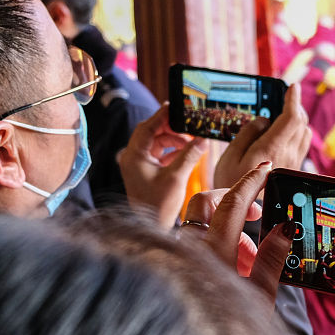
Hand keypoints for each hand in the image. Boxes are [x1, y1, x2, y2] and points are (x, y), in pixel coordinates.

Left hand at [119, 104, 210, 228]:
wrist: (150, 227)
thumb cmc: (158, 205)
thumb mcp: (176, 177)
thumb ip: (189, 155)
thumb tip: (202, 140)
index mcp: (134, 155)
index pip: (147, 127)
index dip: (162, 116)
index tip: (176, 107)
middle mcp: (132, 157)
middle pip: (151, 133)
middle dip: (171, 129)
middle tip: (188, 126)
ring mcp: (138, 165)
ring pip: (156, 143)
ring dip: (173, 141)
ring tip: (191, 142)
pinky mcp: (145, 172)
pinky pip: (158, 154)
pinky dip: (171, 152)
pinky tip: (185, 153)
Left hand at [180, 163, 290, 299]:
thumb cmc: (230, 329)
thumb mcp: (261, 296)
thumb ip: (272, 257)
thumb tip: (286, 226)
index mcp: (214, 252)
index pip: (231, 203)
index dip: (250, 182)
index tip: (266, 169)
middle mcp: (190, 248)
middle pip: (207, 202)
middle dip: (235, 202)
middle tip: (260, 215)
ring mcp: (180, 255)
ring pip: (202, 223)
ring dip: (228, 230)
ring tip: (249, 261)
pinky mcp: (176, 264)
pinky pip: (196, 241)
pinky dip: (216, 245)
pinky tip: (233, 271)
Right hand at [214, 83, 310, 188]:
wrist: (242, 213)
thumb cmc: (231, 184)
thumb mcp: (231, 155)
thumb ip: (249, 133)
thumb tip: (264, 119)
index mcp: (272, 149)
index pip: (292, 118)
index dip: (293, 99)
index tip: (291, 87)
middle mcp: (288, 155)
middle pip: (301, 122)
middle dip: (294, 106)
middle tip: (283, 98)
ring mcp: (294, 163)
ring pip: (304, 133)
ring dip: (297, 120)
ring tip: (282, 116)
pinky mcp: (294, 169)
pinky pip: (301, 145)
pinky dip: (296, 133)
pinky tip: (282, 134)